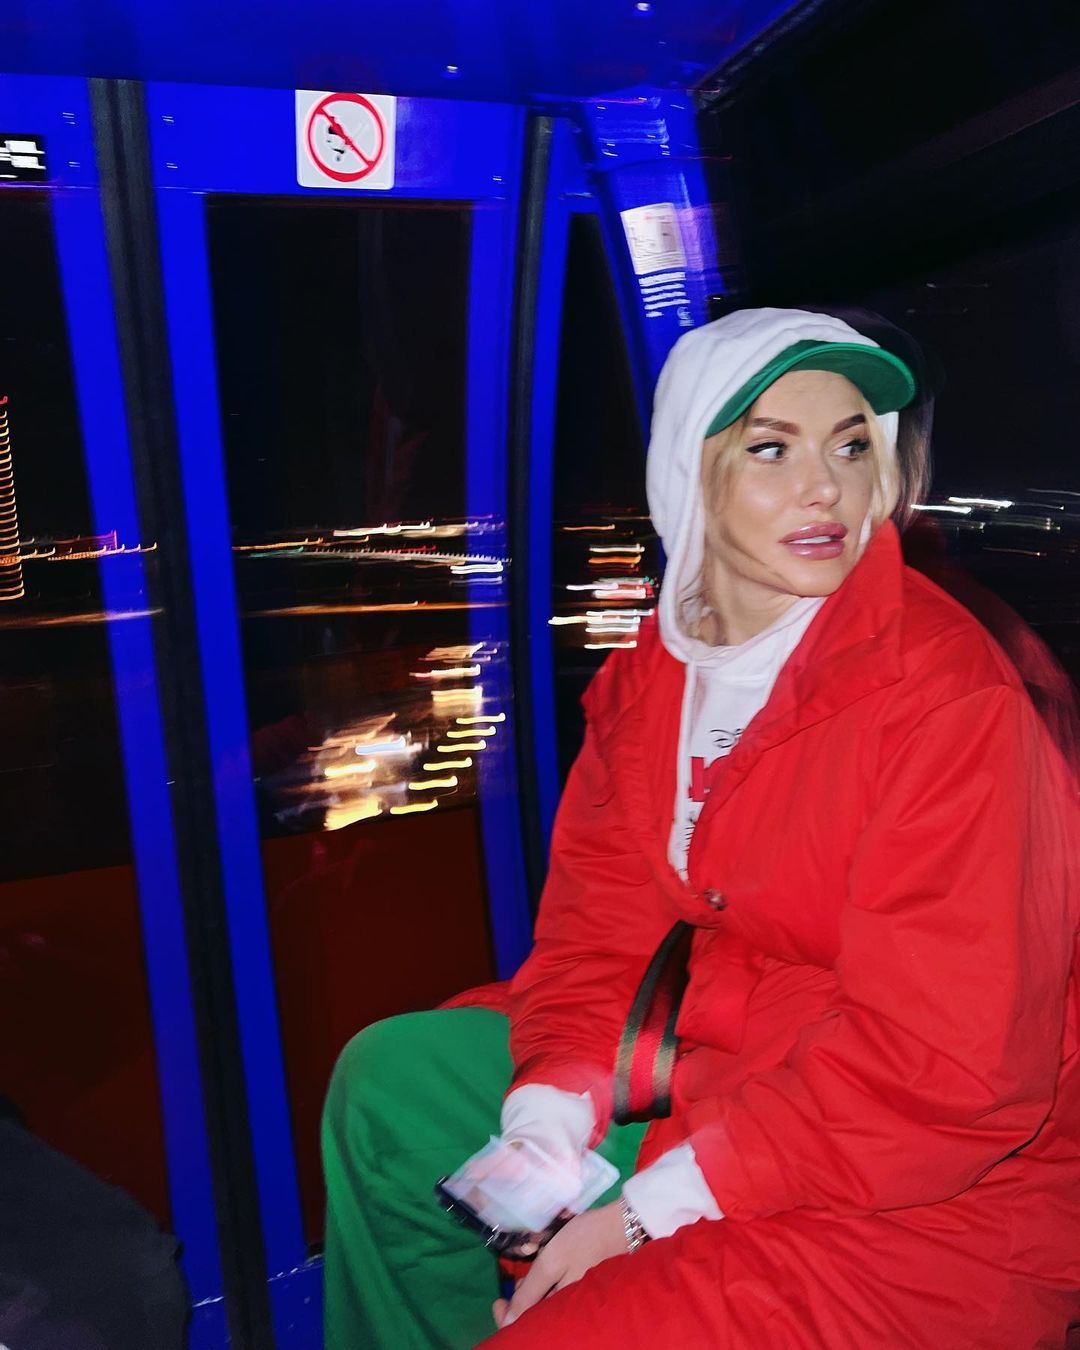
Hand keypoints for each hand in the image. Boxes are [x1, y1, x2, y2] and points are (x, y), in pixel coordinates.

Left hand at [491, 1201, 626, 1329]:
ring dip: (534, 1285)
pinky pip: (559, 1290)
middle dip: (523, 1295)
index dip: (508, 1318)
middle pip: (537, 1312)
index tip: (498, 1300)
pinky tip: (547, 1262)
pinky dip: (548, 1280)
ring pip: (547, 1300)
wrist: (621, 1225)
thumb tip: (508, 1324)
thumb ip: (529, 1292)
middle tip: (520, 1272)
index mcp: (562, 1309)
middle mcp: (571, 1309)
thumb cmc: (584, 1241)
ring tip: (533, 1262)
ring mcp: (578, 1295)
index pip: (527, 1326)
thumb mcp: (551, 1262)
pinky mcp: (582, 1284)